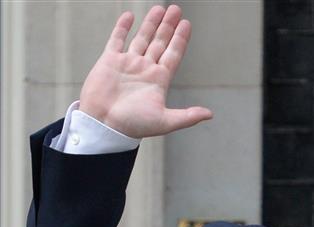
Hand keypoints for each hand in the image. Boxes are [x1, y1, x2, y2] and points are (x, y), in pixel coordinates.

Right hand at [79, 5, 212, 137]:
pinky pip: (117, 40)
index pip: (173, 54)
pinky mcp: (109, 61)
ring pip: (142, 38)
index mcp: (159, 80)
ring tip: (160, 9)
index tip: (186, 25)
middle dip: (168, 26)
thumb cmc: (133, 126)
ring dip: (151, 23)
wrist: (103, 126)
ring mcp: (127, 64)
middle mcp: (145, 69)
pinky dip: (122, 28)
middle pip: (160, 42)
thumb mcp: (164, 121)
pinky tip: (130, 16)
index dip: (180, 39)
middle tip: (176, 9)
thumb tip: (209, 115)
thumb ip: (187, 116)